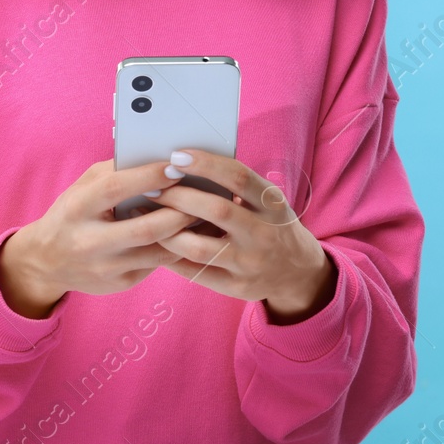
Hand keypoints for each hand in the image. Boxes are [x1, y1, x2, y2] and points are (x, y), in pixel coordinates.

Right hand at [0, 159, 198, 318]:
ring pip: (158, 252)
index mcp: (78, 208)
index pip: (117, 188)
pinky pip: (156, 265)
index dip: (149, 176)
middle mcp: (90, 241)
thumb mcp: (82, 186)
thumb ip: (114, 171)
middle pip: (146, 228)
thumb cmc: (72, 213)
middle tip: (200, 197)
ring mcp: (105, 267)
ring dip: (184, 233)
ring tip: (202, 216)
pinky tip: (188, 236)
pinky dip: (175, 248)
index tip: (176, 166)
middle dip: (179, 211)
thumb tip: (156, 159)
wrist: (46, 261)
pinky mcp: (119, 284)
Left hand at [148, 150, 336, 323]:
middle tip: (151, 187)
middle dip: (178, 196)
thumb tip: (183, 164)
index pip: (239, 177)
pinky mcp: (238, 287)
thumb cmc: (269, 225)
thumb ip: (234, 187)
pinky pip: (195, 272)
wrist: (297, 273)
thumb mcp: (265, 202)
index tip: (177, 155)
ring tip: (146, 216)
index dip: (207, 164)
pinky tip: (155, 242)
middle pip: (217, 210)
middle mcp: (265, 233)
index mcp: (272, 204)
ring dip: (166, 230)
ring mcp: (251, 263)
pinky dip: (170, 255)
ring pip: (199, 247)